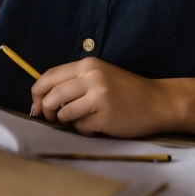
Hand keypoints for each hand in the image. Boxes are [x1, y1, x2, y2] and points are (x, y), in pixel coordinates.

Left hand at [30, 57, 175, 137]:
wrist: (157, 102)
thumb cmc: (125, 91)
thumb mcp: (100, 76)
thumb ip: (74, 82)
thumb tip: (42, 99)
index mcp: (87, 65)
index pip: (49, 76)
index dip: (37, 93)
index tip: (36, 106)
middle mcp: (92, 77)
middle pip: (52, 96)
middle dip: (47, 111)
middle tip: (54, 118)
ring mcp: (99, 96)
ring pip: (64, 114)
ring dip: (68, 122)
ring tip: (83, 120)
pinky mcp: (105, 115)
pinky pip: (81, 128)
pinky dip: (84, 130)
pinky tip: (98, 126)